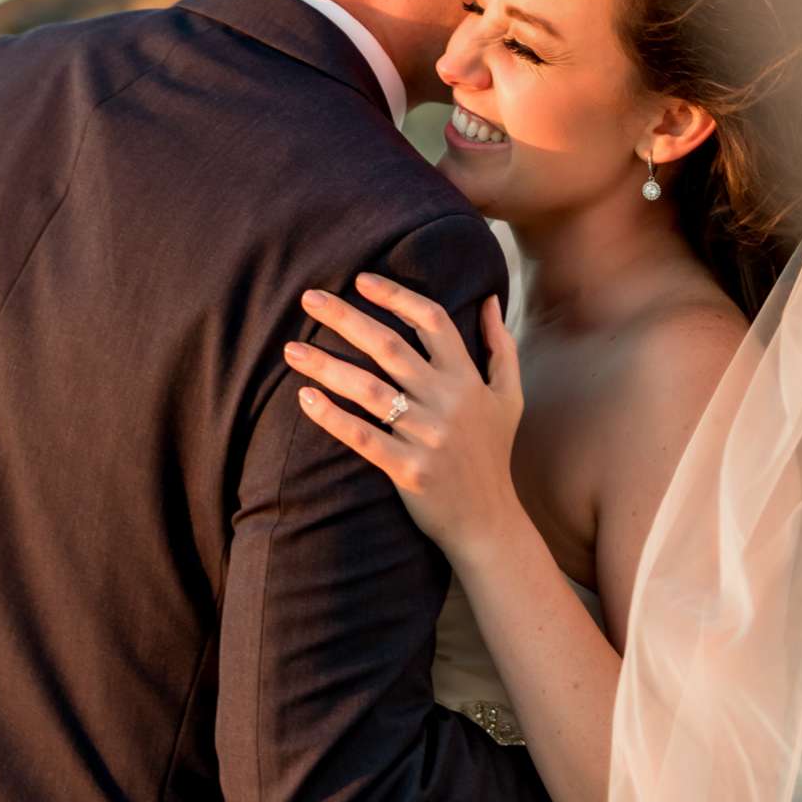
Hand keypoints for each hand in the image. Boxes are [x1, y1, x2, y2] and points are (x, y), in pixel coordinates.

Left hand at [284, 275, 527, 564]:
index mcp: (467, 379)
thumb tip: (491, 299)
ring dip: (327, 366)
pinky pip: (363, 437)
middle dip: (346, 318)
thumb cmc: (494, 454)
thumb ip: (501, 346)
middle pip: (390, 347)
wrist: (490, 522)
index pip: (432, 321)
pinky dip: (332, 417)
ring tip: (291, 349)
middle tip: (308, 298)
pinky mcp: (408, 469)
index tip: (361, 280)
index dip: (396, 296)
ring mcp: (427, 436)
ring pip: (370, 390)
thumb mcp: (509, 397)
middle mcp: (447, 401)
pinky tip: (305, 399)